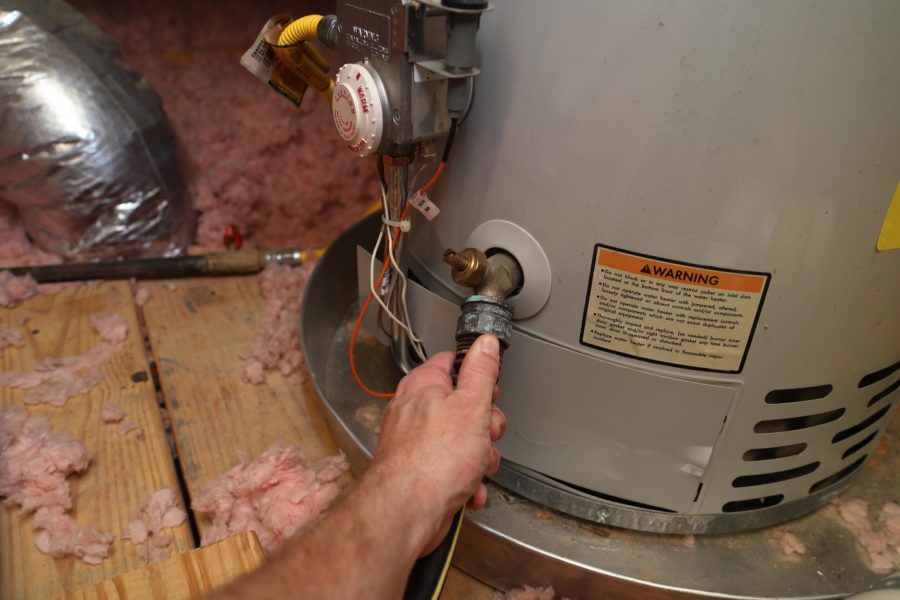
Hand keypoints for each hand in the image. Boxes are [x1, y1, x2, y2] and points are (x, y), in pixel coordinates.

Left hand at [367, 334, 506, 555]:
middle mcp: (414, 411)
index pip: (452, 363)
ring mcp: (415, 443)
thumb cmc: (433, 460)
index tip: (490, 391)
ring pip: (461, 442)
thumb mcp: (471, 406)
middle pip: (462, 407)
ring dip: (479, 459)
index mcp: (423, 386)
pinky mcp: (418, 472)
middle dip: (484, 427)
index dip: (477, 376)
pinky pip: (451, 470)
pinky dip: (465, 482)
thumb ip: (481, 372)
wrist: (407, 512)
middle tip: (486, 434)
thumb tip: (485, 343)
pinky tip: (467, 490)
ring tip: (475, 469)